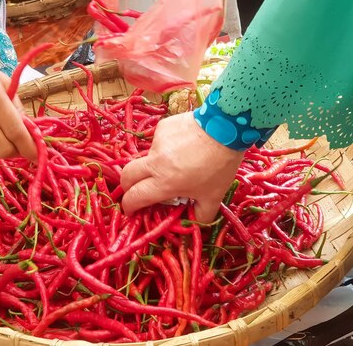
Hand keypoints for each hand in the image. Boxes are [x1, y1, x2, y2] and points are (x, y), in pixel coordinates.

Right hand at [121, 111, 243, 222]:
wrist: (226, 128)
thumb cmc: (220, 165)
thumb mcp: (213, 196)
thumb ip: (201, 215)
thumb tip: (192, 225)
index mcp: (165, 182)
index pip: (134, 197)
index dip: (129, 206)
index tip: (130, 210)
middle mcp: (155, 163)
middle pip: (126, 175)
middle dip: (127, 186)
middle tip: (136, 190)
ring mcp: (157, 143)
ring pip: (146, 158)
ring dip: (154, 166)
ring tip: (176, 163)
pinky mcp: (161, 127)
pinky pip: (158, 142)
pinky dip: (166, 148)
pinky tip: (182, 146)